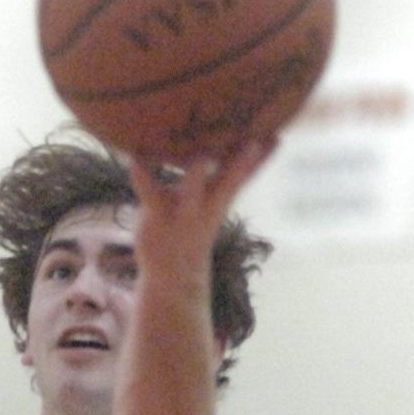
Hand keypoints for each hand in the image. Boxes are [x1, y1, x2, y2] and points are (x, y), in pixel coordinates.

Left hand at [129, 138, 276, 273]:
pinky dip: (141, 172)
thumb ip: (221, 178)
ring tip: (203, 157)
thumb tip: (221, 151)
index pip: (246, 176)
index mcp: (221, 198)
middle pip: (229, 183)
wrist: (174, 275)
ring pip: (193, 188)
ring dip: (199, 172)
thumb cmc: (192, 228)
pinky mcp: (157, 214)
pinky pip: (148, 189)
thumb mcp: (212, 205)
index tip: (279, 139)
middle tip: (255, 144)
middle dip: (243, 165)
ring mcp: (183, 211)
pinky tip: (135, 157)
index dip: (262, 160)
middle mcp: (207, 204)